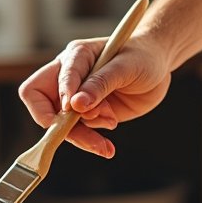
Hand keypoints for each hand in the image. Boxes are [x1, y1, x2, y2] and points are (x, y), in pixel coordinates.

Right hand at [18, 35, 171, 156]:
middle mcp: (68, 78)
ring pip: (63, 126)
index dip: (55, 98)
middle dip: (63, 126)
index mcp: (74, 58)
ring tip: (112, 125)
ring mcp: (77, 98)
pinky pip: (80, 134)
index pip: (42, 83)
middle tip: (89, 138)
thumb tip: (75, 105)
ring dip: (84, 135)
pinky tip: (108, 146)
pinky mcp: (88, 115)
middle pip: (44, 108)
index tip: (72, 110)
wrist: (159, 67)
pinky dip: (93, 142)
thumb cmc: (142, 56)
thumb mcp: (125, 67)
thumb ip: (100, 83)